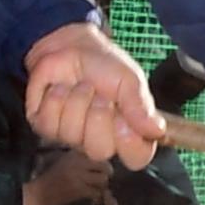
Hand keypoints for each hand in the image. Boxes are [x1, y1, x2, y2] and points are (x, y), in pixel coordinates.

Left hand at [22, 21, 162, 165]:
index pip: (136, 158)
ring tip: (81, 86)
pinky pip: (51, 124)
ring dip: (77, 102)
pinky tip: (61, 89)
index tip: (124, 121)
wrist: (70, 47)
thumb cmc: (105, 65)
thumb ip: (140, 106)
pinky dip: (56, 100)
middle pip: (99, 151)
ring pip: (73, 136)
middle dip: (98, 117)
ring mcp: (72, 136)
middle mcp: (101, 139)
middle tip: (100, 96)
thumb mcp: (129, 79)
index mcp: (128, 131)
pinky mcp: (46, 127)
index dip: (130, 144)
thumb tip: (157, 130)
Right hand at [25, 146, 110, 204]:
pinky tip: (92, 198)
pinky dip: (97, 196)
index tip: (103, 166)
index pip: (97, 152)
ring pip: (103, 179)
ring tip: (98, 188)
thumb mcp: (64, 161)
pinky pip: (96, 192)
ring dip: (102, 185)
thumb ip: (80, 157)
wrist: (38, 194)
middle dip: (107, 173)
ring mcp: (78, 176)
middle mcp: (77, 162)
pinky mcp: (78, 190)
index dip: (104, 161)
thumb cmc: (50, 177)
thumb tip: (100, 158)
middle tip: (104, 178)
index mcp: (74, 154)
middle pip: (104, 165)